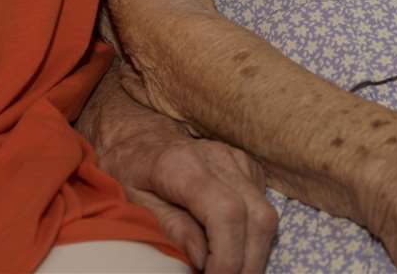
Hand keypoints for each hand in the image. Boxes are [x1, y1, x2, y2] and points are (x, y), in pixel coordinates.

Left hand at [99, 128, 275, 273]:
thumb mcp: (133, 202)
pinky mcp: (246, 166)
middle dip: (248, 263)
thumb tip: (203, 260)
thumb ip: (170, 227)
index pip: (226, 213)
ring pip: (266, 214)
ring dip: (254, 252)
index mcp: (183, 166)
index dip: (228, 256)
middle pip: (257, 217)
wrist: (139, 135)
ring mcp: (236, 160)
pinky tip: (230, 245)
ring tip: (228, 271)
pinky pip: (261, 205)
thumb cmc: (129, 169)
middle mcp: (219, 159)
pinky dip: (252, 234)